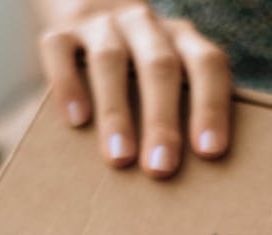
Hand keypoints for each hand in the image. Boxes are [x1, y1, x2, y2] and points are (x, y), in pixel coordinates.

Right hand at [37, 0, 231, 177]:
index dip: (211, 106)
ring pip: (110, 60)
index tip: (209, 152)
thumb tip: (194, 179)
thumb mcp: (173, 81)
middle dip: (161, 120)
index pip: (207, 65)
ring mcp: (102, 24)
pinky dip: (68, 85)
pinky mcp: (61, 31)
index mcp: (183, 40)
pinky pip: (60, 51)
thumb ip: (185, 112)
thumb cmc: (144, 76)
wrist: (93, 18)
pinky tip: (76, 121)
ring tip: (120, 157)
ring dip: (116, 112)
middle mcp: (146, 25)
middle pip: (159, 66)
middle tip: (161, 168)